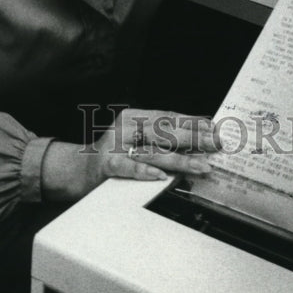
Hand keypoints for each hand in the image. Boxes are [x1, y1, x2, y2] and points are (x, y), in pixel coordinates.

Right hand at [40, 107, 219, 202]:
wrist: (77, 170)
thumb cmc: (114, 155)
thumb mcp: (136, 140)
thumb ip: (160, 138)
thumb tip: (198, 137)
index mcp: (134, 117)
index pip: (168, 117)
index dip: (192, 121)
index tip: (214, 127)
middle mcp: (125, 127)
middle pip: (164, 131)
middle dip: (193, 137)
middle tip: (215, 144)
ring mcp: (115, 145)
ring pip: (153, 151)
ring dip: (180, 159)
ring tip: (200, 165)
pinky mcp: (106, 165)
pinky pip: (128, 168)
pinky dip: (144, 171)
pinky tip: (160, 176)